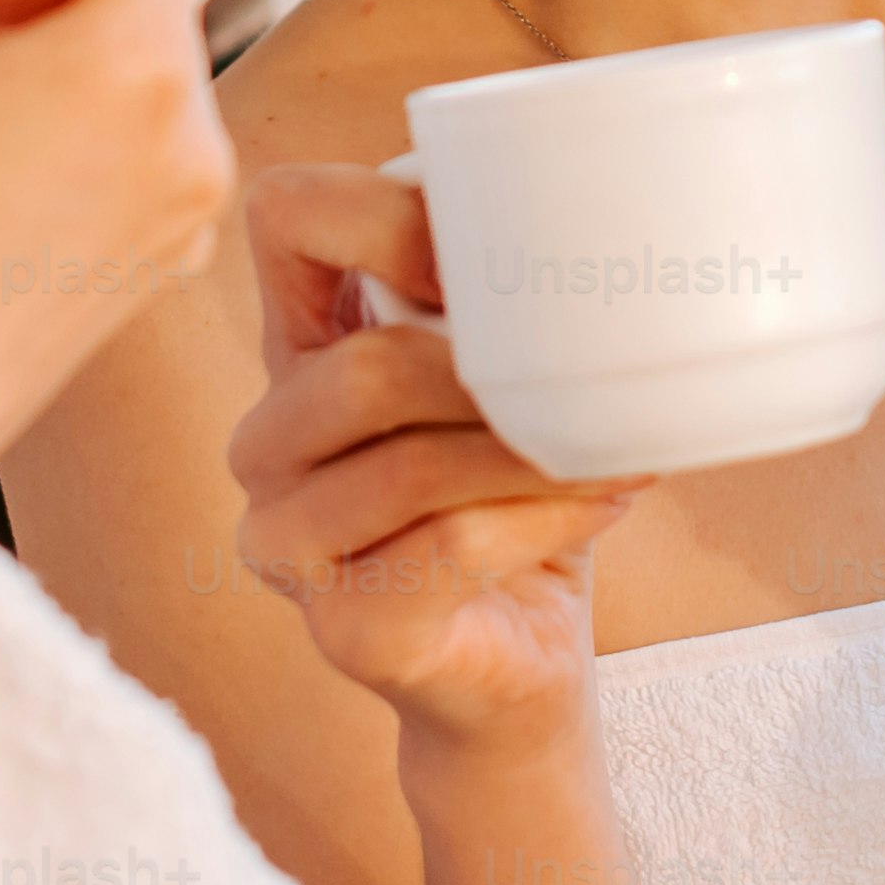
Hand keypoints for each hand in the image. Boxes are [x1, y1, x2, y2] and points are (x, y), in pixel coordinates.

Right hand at [223, 161, 642, 773]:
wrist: (517, 674)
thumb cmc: (514, 502)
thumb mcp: (505, 381)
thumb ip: (510, 304)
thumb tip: (618, 210)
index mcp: (299, 351)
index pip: (283, 220)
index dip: (379, 216)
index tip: (488, 257)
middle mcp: (267, 443)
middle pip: (360, 369)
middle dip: (490, 371)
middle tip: (589, 376)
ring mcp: (288, 546)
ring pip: (408, 465)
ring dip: (535, 452)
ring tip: (618, 446)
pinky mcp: (342, 630)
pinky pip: (450, 550)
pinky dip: (544, 518)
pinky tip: (603, 500)